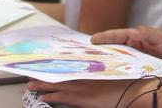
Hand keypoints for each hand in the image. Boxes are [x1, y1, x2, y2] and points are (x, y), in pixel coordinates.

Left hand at [28, 76, 157, 107]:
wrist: (131, 90)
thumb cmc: (123, 82)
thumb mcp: (110, 72)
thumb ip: (98, 70)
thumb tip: (91, 68)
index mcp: (88, 68)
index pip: (66, 64)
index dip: (54, 64)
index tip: (44, 61)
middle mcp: (82, 76)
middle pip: (58, 73)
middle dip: (43, 74)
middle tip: (30, 73)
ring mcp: (81, 88)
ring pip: (56, 85)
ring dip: (43, 85)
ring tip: (31, 85)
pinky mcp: (81, 100)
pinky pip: (61, 98)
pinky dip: (51, 97)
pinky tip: (44, 98)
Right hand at [92, 26, 161, 65]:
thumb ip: (148, 34)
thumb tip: (134, 32)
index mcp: (135, 35)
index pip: (117, 35)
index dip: (104, 37)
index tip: (92, 40)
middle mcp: (132, 45)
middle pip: (113, 47)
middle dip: (100, 50)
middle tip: (85, 54)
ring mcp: (134, 57)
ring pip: (116, 58)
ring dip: (106, 61)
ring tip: (92, 65)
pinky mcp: (137, 67)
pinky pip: (123, 67)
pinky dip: (115, 70)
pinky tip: (108, 75)